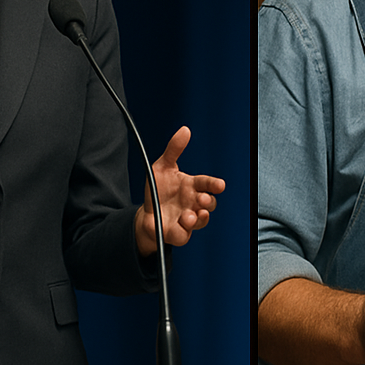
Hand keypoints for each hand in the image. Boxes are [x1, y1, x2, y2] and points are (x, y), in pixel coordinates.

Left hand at [134, 126, 224, 257]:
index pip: (207, 184)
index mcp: (191, 186)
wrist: (145, 214)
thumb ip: (174, 149)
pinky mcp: (180, 233)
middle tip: (201, 199)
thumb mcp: (161, 167)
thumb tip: (185, 130)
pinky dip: (185, 230)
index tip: (219, 185)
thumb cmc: (158, 191)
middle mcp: (193, 203)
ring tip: (189, 215)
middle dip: (208, 201)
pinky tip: (182, 224)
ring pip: (201, 220)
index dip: (214, 184)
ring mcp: (188, 219)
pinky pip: (186, 234)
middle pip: (210, 203)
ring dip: (199, 218)